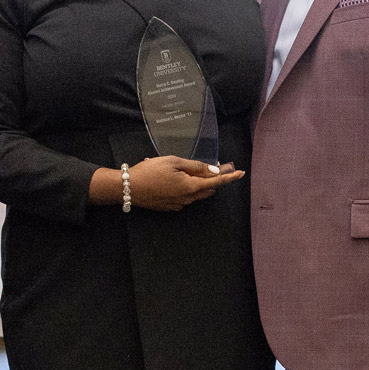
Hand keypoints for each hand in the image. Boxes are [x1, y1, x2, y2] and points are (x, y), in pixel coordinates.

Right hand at [124, 156, 241, 210]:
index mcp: (190, 186)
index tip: (241, 173)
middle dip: (212, 178)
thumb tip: (213, 170)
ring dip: (197, 183)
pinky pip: (183, 198)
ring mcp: (178, 204)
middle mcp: (187, 199)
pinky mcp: (169, 207)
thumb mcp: (173, 162)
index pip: (216, 181)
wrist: (127, 188)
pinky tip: (171, 179)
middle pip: (207, 189)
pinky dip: (184, 188)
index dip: (229, 177)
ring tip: (184, 170)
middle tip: (212, 167)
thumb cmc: (149, 172)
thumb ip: (196, 166)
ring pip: (195, 194)